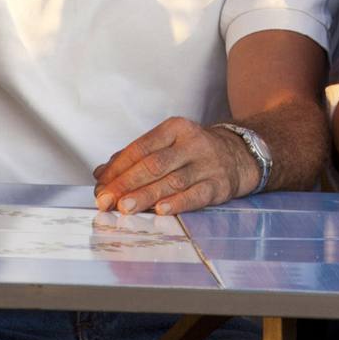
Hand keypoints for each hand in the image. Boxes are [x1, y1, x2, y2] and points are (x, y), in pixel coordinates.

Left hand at [93, 115, 258, 214]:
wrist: (237, 156)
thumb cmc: (192, 152)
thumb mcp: (167, 145)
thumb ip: (134, 158)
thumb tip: (102, 174)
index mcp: (174, 129)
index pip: (140, 148)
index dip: (118, 167)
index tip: (101, 185)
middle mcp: (191, 144)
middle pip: (154, 164)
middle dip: (127, 184)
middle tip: (107, 199)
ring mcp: (207, 165)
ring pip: (172, 181)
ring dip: (146, 196)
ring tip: (125, 207)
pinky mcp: (219, 186)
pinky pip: (196, 195)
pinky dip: (177, 203)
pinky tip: (161, 210)